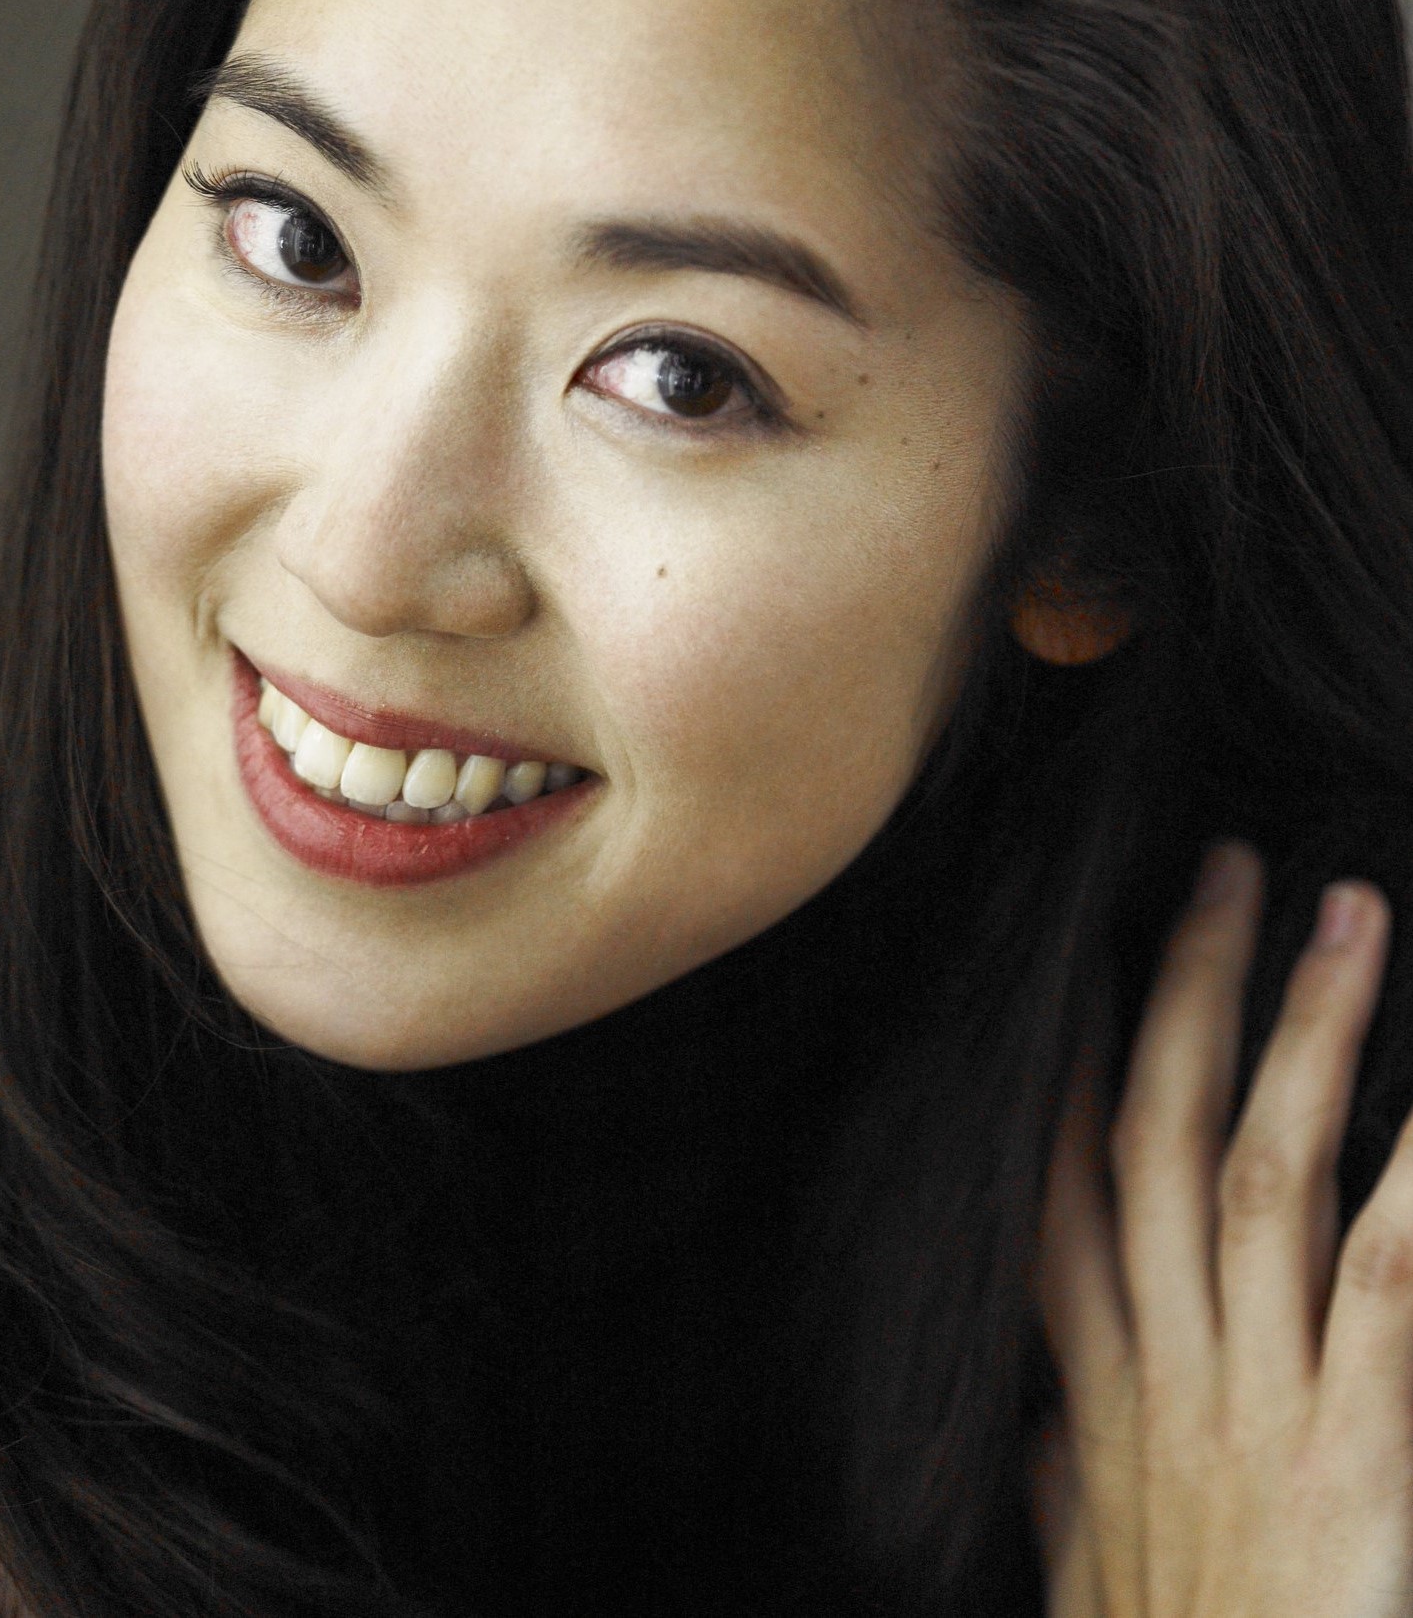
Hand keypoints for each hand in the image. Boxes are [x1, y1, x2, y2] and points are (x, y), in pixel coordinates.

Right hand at [1033, 842, 1410, 1617]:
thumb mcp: (1091, 1598)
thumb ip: (1064, 1497)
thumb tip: (1037, 1424)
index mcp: (1104, 1411)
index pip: (1065, 1204)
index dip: (1074, 1073)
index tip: (1098, 972)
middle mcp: (1169, 1384)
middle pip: (1159, 1144)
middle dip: (1190, 997)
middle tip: (1229, 870)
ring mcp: (1257, 1414)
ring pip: (1266, 1179)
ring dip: (1304, 1037)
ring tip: (1349, 916)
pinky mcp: (1352, 1462)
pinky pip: (1384, 1287)